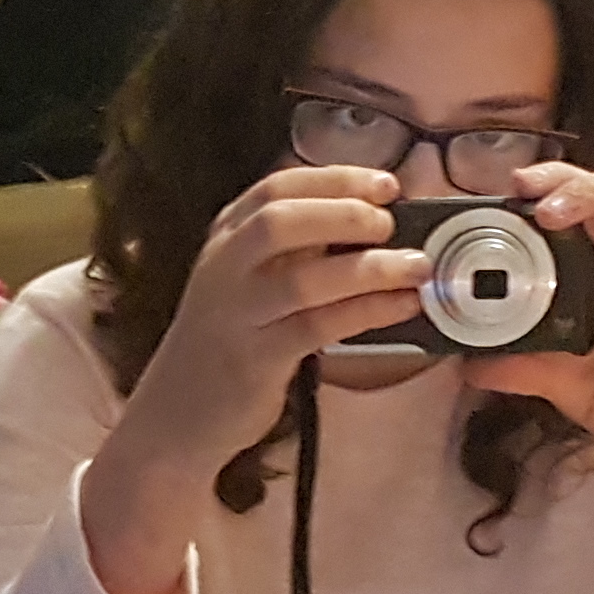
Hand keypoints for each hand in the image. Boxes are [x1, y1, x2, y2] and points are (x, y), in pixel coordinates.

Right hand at [114, 166, 429, 480]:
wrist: (178, 414)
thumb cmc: (230, 341)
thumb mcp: (249, 281)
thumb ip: (296, 250)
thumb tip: (376, 225)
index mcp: (225, 238)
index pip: (276, 188)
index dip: (335, 179)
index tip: (383, 184)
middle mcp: (224, 267)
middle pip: (280, 220)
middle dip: (345, 212)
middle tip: (392, 221)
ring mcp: (237, 314)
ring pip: (304, 278)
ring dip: (370, 267)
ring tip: (416, 265)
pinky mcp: (256, 359)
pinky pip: (319, 326)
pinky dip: (368, 310)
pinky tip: (401, 306)